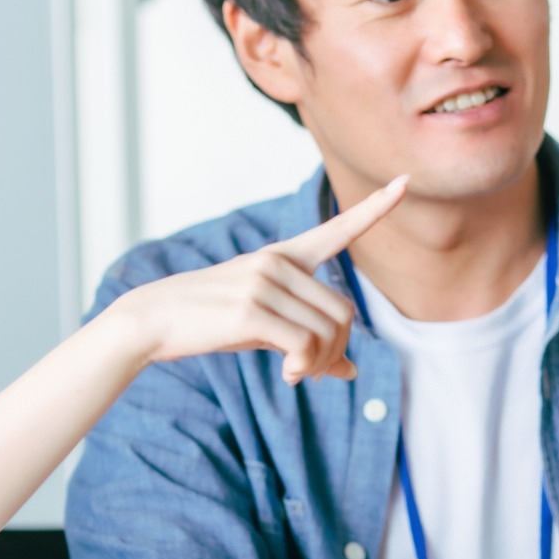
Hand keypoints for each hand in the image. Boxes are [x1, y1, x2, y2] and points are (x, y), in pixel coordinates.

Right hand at [111, 176, 406, 383]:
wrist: (152, 320)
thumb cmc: (210, 322)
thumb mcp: (263, 326)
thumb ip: (307, 337)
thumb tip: (350, 371)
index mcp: (282, 257)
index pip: (336, 229)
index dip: (374, 209)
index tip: (406, 182)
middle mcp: (277, 263)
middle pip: (343, 311)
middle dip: (335, 349)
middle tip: (312, 372)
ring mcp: (263, 284)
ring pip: (328, 332)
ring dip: (319, 364)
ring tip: (296, 374)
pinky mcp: (251, 311)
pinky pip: (305, 346)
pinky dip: (304, 368)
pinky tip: (286, 376)